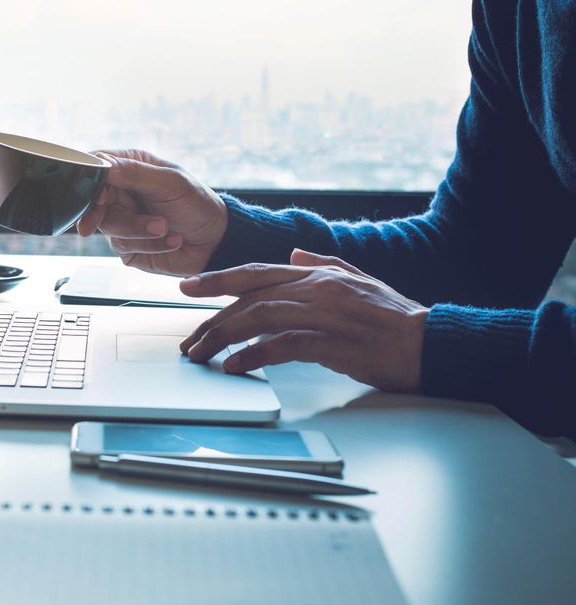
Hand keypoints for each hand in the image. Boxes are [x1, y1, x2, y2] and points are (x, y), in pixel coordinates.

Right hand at [76, 149, 227, 276]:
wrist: (216, 242)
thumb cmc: (198, 204)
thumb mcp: (171, 183)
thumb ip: (136, 173)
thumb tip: (103, 166)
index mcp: (130, 168)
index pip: (97, 167)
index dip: (91, 181)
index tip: (99, 194)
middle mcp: (122, 193)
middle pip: (94, 200)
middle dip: (104, 213)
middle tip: (99, 222)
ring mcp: (123, 220)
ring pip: (109, 226)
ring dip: (139, 230)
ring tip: (165, 228)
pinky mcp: (127, 246)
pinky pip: (124, 245)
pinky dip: (150, 244)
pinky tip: (171, 240)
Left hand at [179, 249, 428, 391]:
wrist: (432, 342)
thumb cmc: (396, 318)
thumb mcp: (360, 280)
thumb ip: (325, 263)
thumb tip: (294, 254)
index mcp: (319, 274)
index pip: (256, 272)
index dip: (218, 279)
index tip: (188, 287)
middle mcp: (317, 288)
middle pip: (249, 298)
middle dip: (212, 318)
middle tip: (189, 340)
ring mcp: (324, 314)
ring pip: (258, 318)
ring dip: (224, 337)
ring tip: (202, 354)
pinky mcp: (333, 342)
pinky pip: (282, 346)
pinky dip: (253, 356)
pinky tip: (235, 367)